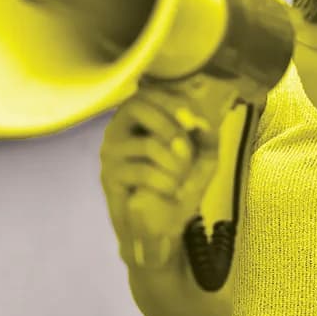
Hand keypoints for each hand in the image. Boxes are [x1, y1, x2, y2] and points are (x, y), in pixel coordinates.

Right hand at [100, 79, 223, 268]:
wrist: (166, 222)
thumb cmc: (184, 182)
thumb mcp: (204, 155)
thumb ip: (207, 135)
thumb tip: (201, 121)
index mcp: (139, 117)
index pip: (148, 93)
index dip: (171, 101)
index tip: (193, 119)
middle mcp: (119, 128)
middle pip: (138, 107)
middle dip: (172, 127)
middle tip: (188, 151)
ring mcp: (111, 152)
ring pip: (148, 144)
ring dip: (175, 162)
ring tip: (182, 178)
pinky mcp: (109, 177)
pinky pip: (143, 172)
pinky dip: (166, 181)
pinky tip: (173, 191)